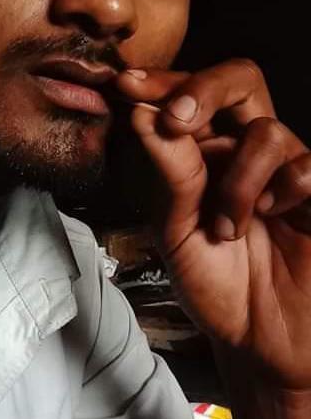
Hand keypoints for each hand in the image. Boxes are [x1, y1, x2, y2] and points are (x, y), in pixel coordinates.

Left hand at [116, 59, 310, 389]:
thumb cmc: (214, 281)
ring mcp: (285, 168)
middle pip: (240, 79)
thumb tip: (141, 114)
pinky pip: (306, 169)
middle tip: (175, 118)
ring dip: (238, 181)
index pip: (189, 94)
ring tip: (227, 228)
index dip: (161, 81)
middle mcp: (245, 148)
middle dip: (204, 89)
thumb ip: (167, 172)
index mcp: (204, 150)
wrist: (258, 339)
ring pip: (267, 131)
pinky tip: (273, 223)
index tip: (126, 84)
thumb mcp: (175, 228)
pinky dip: (282, 195)